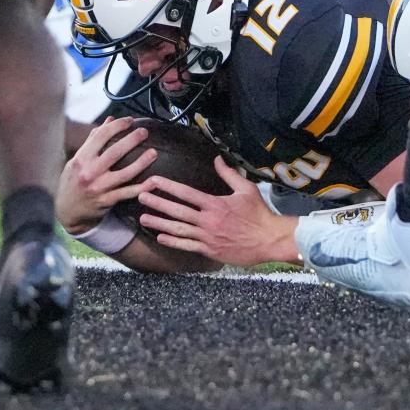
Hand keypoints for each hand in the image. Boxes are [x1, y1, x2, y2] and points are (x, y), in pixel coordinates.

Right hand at [56, 116, 156, 234]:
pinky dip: (141, 188)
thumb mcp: (77, 160)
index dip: (117, 126)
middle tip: (144, 132)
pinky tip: (153, 181)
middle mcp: (89, 172)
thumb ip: (93, 141)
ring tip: (154, 153)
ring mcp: (99, 187)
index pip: (100, 136)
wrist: (67, 212)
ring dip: (141, 163)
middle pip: (115, 152)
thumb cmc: (73, 181)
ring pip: (125, 174)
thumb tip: (110, 120)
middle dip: (132, 140)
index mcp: (81, 159)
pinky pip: (127, 193)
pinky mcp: (107, 201)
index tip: (130, 120)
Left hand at [137, 156, 298, 266]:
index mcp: (215, 204)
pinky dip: (173, 241)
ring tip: (144, 218)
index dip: (168, 186)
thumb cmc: (259, 214)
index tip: (154, 181)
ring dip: (159, 223)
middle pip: (177, 211)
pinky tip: (160, 237)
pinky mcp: (209, 250)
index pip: (186, 193)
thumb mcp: (246, 189)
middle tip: (141, 196)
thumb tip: (217, 159)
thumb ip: (229, 174)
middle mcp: (207, 220)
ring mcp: (207, 237)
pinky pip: (187, 245)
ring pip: (178, 229)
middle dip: (157, 203)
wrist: (268, 240)